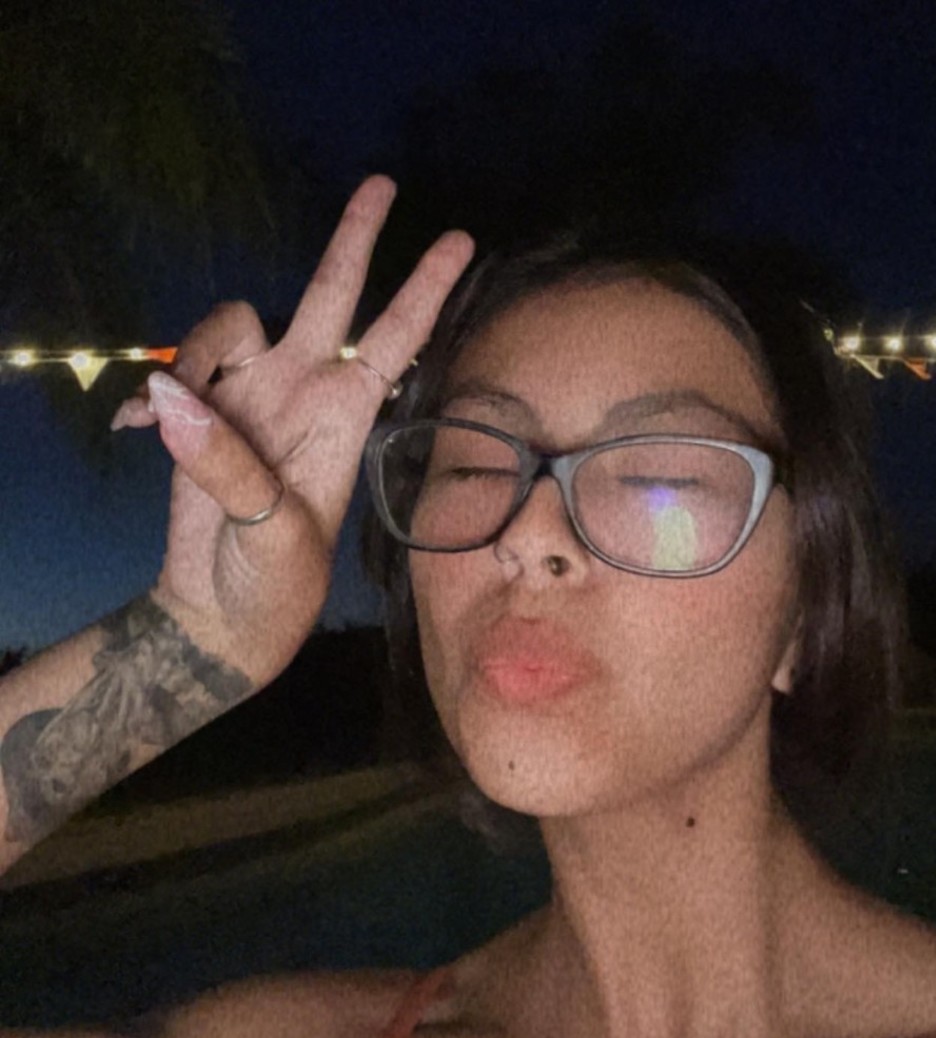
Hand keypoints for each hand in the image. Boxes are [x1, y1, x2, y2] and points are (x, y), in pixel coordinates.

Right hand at [111, 176, 473, 684]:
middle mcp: (302, 393)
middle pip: (332, 297)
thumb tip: (170, 399)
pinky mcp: (201, 412)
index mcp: (343, 420)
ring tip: (175, 421)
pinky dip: (149, 399)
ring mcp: (251, 397)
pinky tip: (129, 429)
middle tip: (383, 182)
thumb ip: (228, 466)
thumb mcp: (271, 535)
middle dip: (354, 239)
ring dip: (198, 355)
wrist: (222, 612)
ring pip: (230, 324)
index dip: (423, 292)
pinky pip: (171, 371)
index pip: (394, 342)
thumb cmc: (274, 585)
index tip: (460, 240)